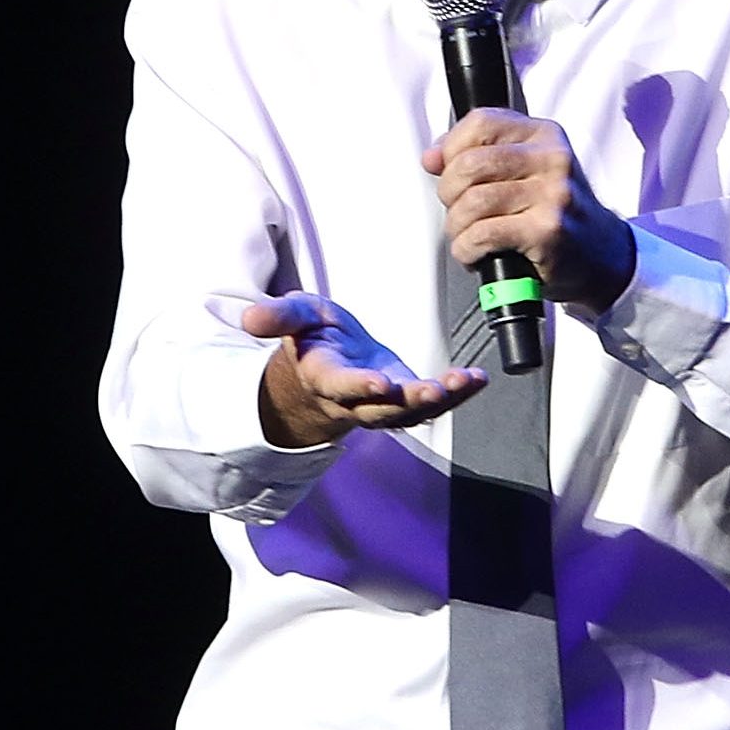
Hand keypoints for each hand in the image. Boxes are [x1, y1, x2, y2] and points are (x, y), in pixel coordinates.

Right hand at [242, 291, 486, 447]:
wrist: (322, 367)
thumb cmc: (311, 338)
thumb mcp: (293, 316)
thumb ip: (277, 317)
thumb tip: (250, 318)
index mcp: (325, 377)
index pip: (341, 386)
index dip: (358, 387)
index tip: (378, 383)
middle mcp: (356, 400)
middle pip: (382, 410)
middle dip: (408, 403)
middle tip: (433, 391)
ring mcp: (382, 404)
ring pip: (412, 413)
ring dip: (442, 401)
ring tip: (467, 382)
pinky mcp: (404, 399)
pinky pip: (431, 404)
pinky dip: (456, 394)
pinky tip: (478, 379)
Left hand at [422, 109, 636, 314]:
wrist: (601, 255)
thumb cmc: (557, 213)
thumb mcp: (527, 170)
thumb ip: (481, 155)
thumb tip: (432, 157)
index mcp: (543, 135)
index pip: (480, 122)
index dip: (451, 148)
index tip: (446, 169)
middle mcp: (551, 158)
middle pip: (470, 163)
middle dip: (449, 193)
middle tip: (457, 211)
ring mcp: (552, 193)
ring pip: (473, 202)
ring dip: (457, 227)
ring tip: (466, 237)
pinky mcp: (548, 230)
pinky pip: (483, 234)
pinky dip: (467, 249)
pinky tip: (475, 253)